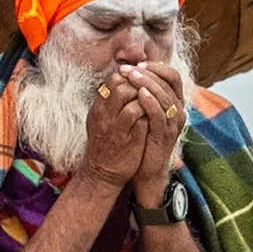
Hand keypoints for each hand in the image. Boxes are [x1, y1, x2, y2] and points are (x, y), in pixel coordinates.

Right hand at [80, 69, 150, 189]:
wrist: (102, 174)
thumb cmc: (106, 146)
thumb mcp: (102, 122)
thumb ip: (111, 105)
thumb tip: (128, 86)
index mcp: (98, 108)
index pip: (112, 79)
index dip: (129, 77)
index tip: (142, 84)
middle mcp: (102, 113)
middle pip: (118, 82)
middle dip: (137, 82)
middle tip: (149, 90)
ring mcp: (112, 123)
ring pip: (126, 93)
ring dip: (143, 92)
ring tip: (152, 100)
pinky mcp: (124, 134)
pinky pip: (136, 112)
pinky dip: (147, 107)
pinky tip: (154, 112)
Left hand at [119, 61, 183, 206]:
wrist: (146, 171)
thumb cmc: (144, 140)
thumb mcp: (146, 115)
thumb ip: (146, 96)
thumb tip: (135, 73)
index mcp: (175, 103)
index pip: (172, 76)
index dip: (156, 67)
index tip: (137, 63)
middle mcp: (179, 111)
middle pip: (170, 82)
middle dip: (149, 72)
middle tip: (129, 68)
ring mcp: (173, 123)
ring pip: (165, 96)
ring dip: (148, 83)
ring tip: (131, 75)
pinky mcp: (165, 135)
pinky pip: (160, 114)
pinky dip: (151, 102)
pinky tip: (139, 94)